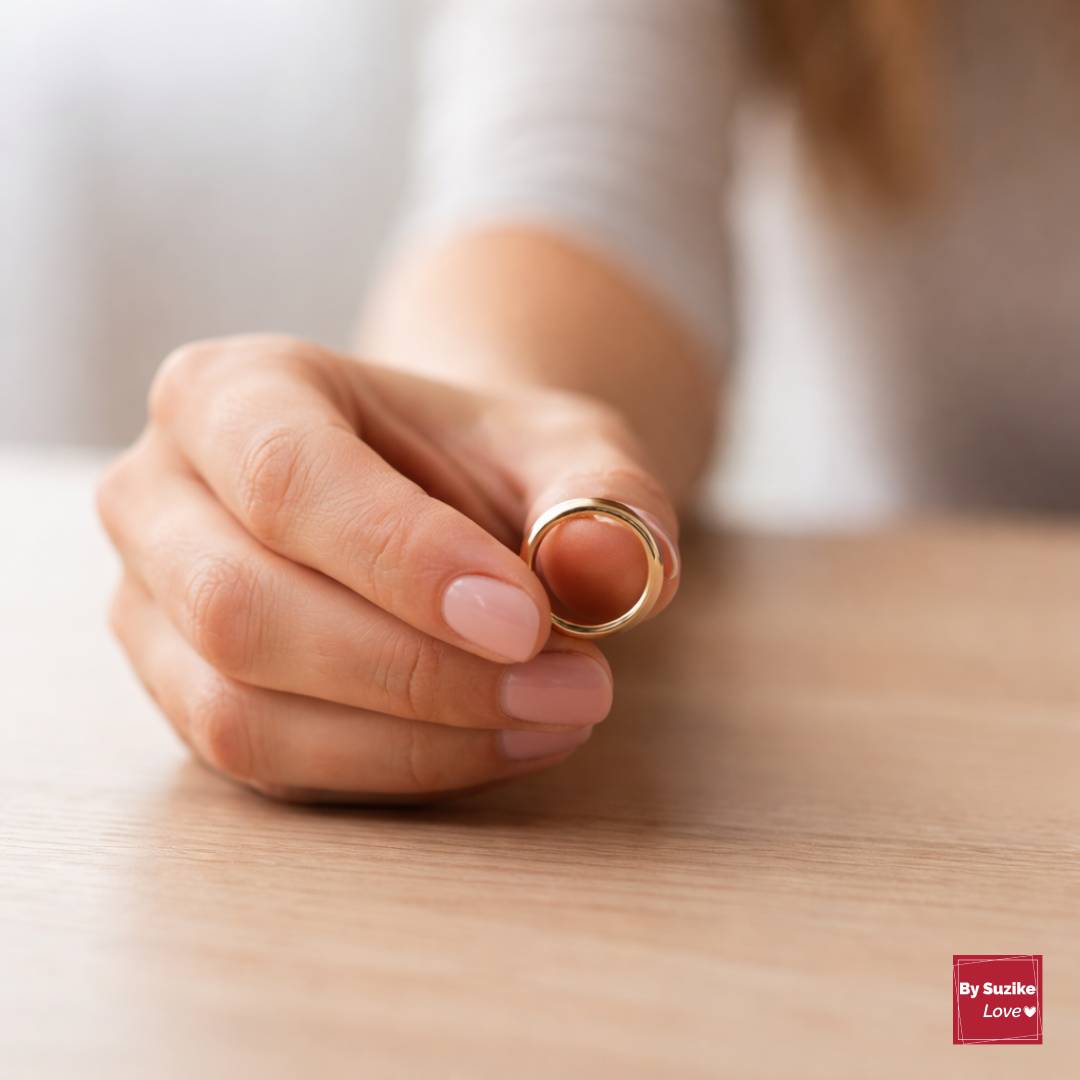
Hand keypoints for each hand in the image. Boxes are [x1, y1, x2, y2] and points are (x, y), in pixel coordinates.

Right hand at [97, 335, 680, 801]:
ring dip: (413, 740)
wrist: (439, 498)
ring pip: (240, 713)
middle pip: (243, 608)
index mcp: (230, 391)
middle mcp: (160, 495)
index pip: (287, 478)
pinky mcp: (183, 695)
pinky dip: (393, 770)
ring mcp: (153, 607)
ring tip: (553, 716)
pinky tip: (498, 743)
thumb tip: (609, 568)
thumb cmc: (487, 463)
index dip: (405, 560)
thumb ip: (601, 495)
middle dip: (419, 671)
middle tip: (573, 686)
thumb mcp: (565, 448)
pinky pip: (268, 768)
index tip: (529, 619)